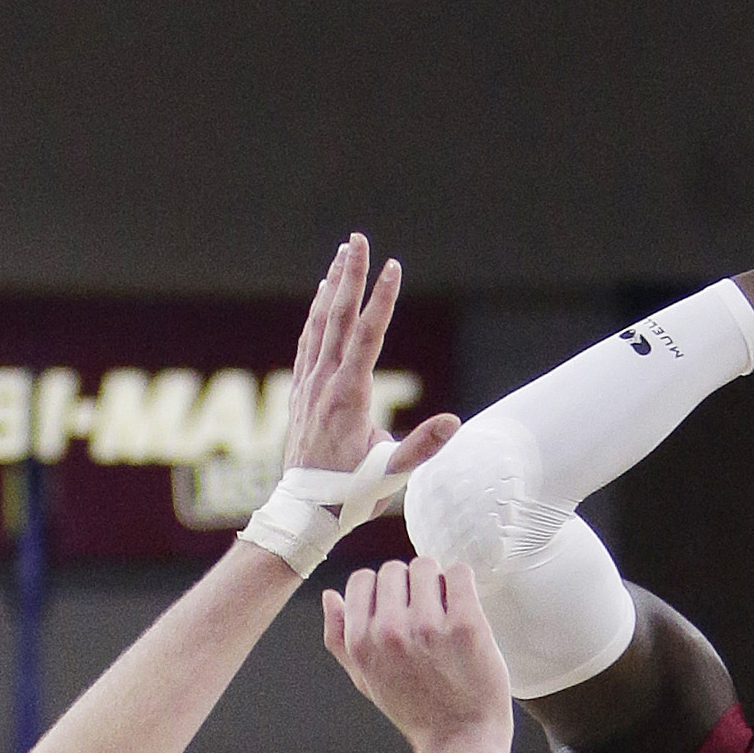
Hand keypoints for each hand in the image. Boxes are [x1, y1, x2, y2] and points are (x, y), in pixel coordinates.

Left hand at [283, 232, 459, 493]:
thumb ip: (422, 447)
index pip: (367, 336)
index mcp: (349, 397)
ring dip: (332, 287)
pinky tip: (322, 297)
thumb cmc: (348, 496)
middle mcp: (324, 384)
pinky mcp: (299, 393)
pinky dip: (316, 315)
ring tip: (343, 255)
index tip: (393, 267)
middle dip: (350, 276)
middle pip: (338, 317)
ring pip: (319, 325)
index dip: (382, 300)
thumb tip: (454, 423)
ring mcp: (308, 386)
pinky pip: (308, 343)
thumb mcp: (389, 476)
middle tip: (358, 239)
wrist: (303, 513)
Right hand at [324, 559, 510, 751]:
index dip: (383, 592)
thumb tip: (329, 596)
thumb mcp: (365, 680)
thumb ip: (340, 639)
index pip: (362, 580)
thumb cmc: (415, 711)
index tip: (399, 612)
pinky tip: (464, 607)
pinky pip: (458, 573)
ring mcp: (428, 625)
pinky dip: (462, 583)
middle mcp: (389, 630)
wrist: (459, 740)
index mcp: (361, 641)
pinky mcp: (465, 623)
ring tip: (446, 613)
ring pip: (426, 566)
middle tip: (426, 616)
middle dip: (410, 586)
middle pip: (394, 569)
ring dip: (437, 583)